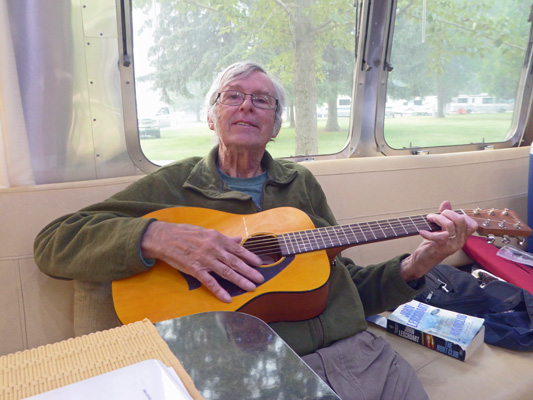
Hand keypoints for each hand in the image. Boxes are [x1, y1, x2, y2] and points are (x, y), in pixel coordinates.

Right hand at [140, 221, 264, 302]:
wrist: (165, 237)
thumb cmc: (186, 233)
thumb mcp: (206, 232)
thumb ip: (224, 238)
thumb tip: (238, 239)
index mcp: (217, 238)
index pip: (237, 249)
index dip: (250, 257)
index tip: (260, 263)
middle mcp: (213, 249)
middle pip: (235, 262)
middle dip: (249, 271)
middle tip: (260, 279)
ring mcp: (205, 260)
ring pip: (226, 272)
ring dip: (240, 280)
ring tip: (250, 287)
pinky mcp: (195, 270)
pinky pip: (209, 282)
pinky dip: (219, 291)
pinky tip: (227, 298)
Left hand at [399, 201, 477, 281]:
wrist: (423, 261)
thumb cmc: (432, 244)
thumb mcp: (439, 229)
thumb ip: (444, 216)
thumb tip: (446, 202)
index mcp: (462, 237)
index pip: (472, 224)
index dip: (461, 216)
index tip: (448, 215)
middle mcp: (460, 241)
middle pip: (461, 221)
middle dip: (448, 213)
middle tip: (437, 215)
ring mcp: (452, 245)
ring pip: (450, 225)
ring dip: (438, 218)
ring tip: (429, 218)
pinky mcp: (442, 247)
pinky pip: (439, 236)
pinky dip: (428, 232)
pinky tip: (422, 231)